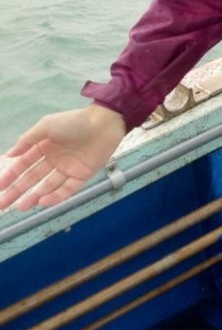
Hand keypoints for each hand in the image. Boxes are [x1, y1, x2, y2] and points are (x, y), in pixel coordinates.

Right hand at [0, 105, 125, 210]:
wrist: (104, 124)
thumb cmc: (74, 122)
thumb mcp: (46, 126)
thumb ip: (27, 140)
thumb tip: (9, 155)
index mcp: (45, 146)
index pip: (24, 164)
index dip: (11, 175)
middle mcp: (54, 159)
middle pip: (32, 179)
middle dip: (17, 191)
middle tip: (2, 204)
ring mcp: (68, 168)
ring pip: (48, 187)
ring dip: (34, 197)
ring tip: (21, 207)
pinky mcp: (81, 176)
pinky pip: (66, 190)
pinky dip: (55, 197)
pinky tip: (43, 201)